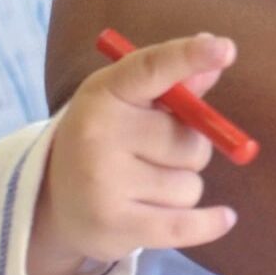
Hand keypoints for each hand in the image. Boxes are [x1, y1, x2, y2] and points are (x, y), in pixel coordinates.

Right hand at [29, 33, 240, 274]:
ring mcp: (103, 182)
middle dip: (186, 150)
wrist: (50, 200)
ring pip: (191, 184)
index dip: (189, 57)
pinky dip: (208, 224)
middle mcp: (99, 134)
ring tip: (141, 186)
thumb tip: (217, 55)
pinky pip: (185, 224)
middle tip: (150, 154)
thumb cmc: (107, 138)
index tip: (225, 48)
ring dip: (180, 187)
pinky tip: (224, 218)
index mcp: (106, 93)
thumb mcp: (130, 102)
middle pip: (191, 141)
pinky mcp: (113, 226)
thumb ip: (176, 84)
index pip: (151, 68)